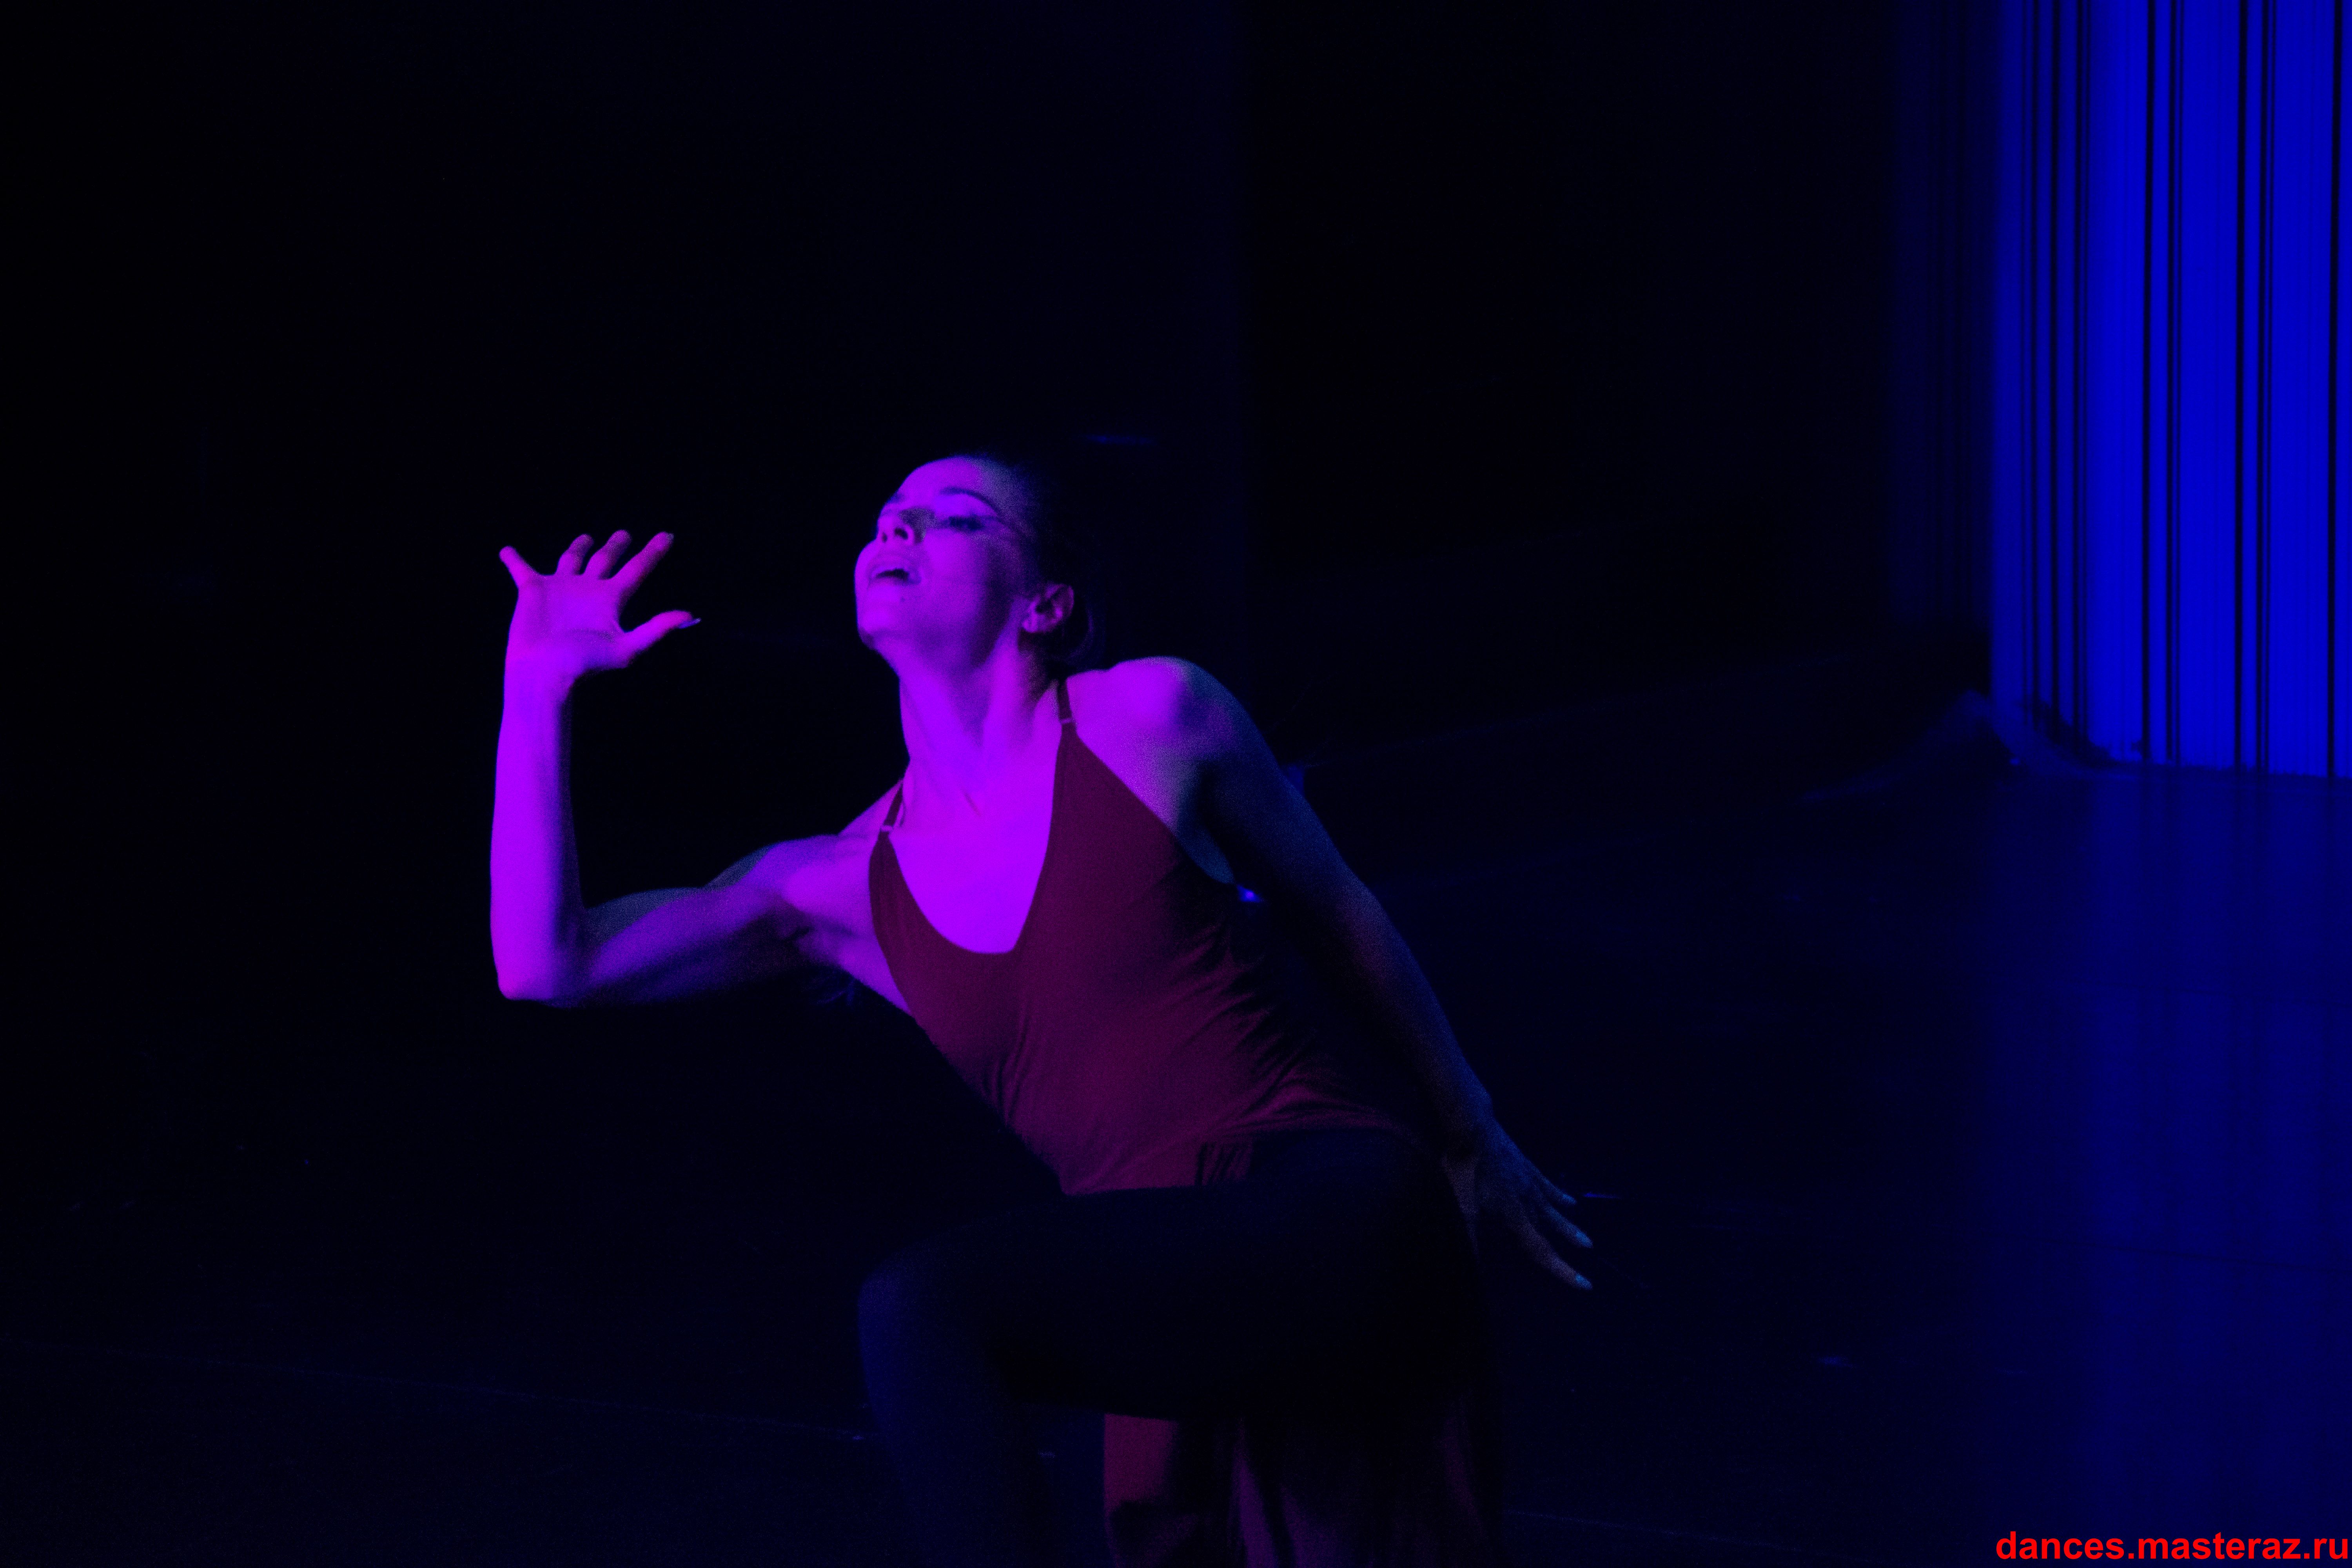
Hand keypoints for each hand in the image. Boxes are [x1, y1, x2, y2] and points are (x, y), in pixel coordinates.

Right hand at [499, 531, 694, 685]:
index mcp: (611, 600)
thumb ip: (656, 630)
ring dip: (578, 548)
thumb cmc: (583, 664)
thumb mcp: (626, 648)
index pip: (638, 570)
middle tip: (624, 535)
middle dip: (615, 547)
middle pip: (605, 561)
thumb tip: (689, 615)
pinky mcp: (532, 591)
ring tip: (585, 537)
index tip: (668, 536)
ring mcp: (560, 589)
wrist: (542, 672)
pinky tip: (507, 551)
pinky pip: (521, 569)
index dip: (653, 553)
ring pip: (571, 560)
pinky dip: (514, 560)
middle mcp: (587, 591)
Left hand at [1438, 1116, 1593, 1289]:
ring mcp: (1529, 1181)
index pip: (1540, 1250)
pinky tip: (1569, 1200)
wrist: (1474, 1128)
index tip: (1585, 1284)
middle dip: (1568, 1246)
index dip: (1561, 1270)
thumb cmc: (1465, 1168)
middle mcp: (1527, 1200)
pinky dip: (1559, 1195)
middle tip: (1589, 1261)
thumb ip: (1469, 1235)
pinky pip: (1547, 1185)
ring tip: (1586, 1241)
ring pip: (1553, 1209)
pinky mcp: (1526, 1166)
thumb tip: (1471, 1265)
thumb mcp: (1462, 1204)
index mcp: (1514, 1214)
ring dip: (1568, 1226)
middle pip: (1551, 1230)